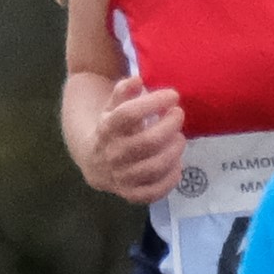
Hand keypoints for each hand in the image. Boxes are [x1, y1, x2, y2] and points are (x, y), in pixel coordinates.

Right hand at [78, 80, 187, 204]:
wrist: (94, 161)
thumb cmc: (112, 128)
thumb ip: (123, 91)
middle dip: (170, 126)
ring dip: (174, 151)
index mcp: (107, 128)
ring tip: (180, 139)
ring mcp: (121, 176)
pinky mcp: (130, 194)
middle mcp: (113, 154)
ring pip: (154, 167)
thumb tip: (138, 80)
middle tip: (179, 115)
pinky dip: (170, 179)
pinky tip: (177, 164)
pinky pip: (153, 192)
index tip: (173, 95)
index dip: (154, 102)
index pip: (129, 114)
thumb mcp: (112, 107)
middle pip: (148, 141)